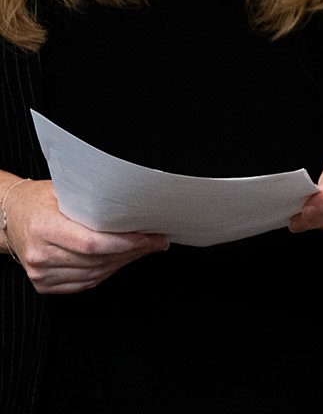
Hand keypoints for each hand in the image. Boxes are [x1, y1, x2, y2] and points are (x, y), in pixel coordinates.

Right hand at [4, 179, 167, 293]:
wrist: (10, 216)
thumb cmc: (39, 200)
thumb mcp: (63, 191)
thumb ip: (93, 200)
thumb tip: (135, 204)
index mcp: (43, 227)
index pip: (91, 243)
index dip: (124, 243)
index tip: (148, 238)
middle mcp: (39, 253)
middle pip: (96, 260)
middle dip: (132, 252)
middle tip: (156, 242)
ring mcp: (40, 272)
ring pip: (94, 274)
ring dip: (123, 263)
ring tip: (143, 249)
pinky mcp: (43, 284)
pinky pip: (84, 283)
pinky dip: (107, 272)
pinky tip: (120, 259)